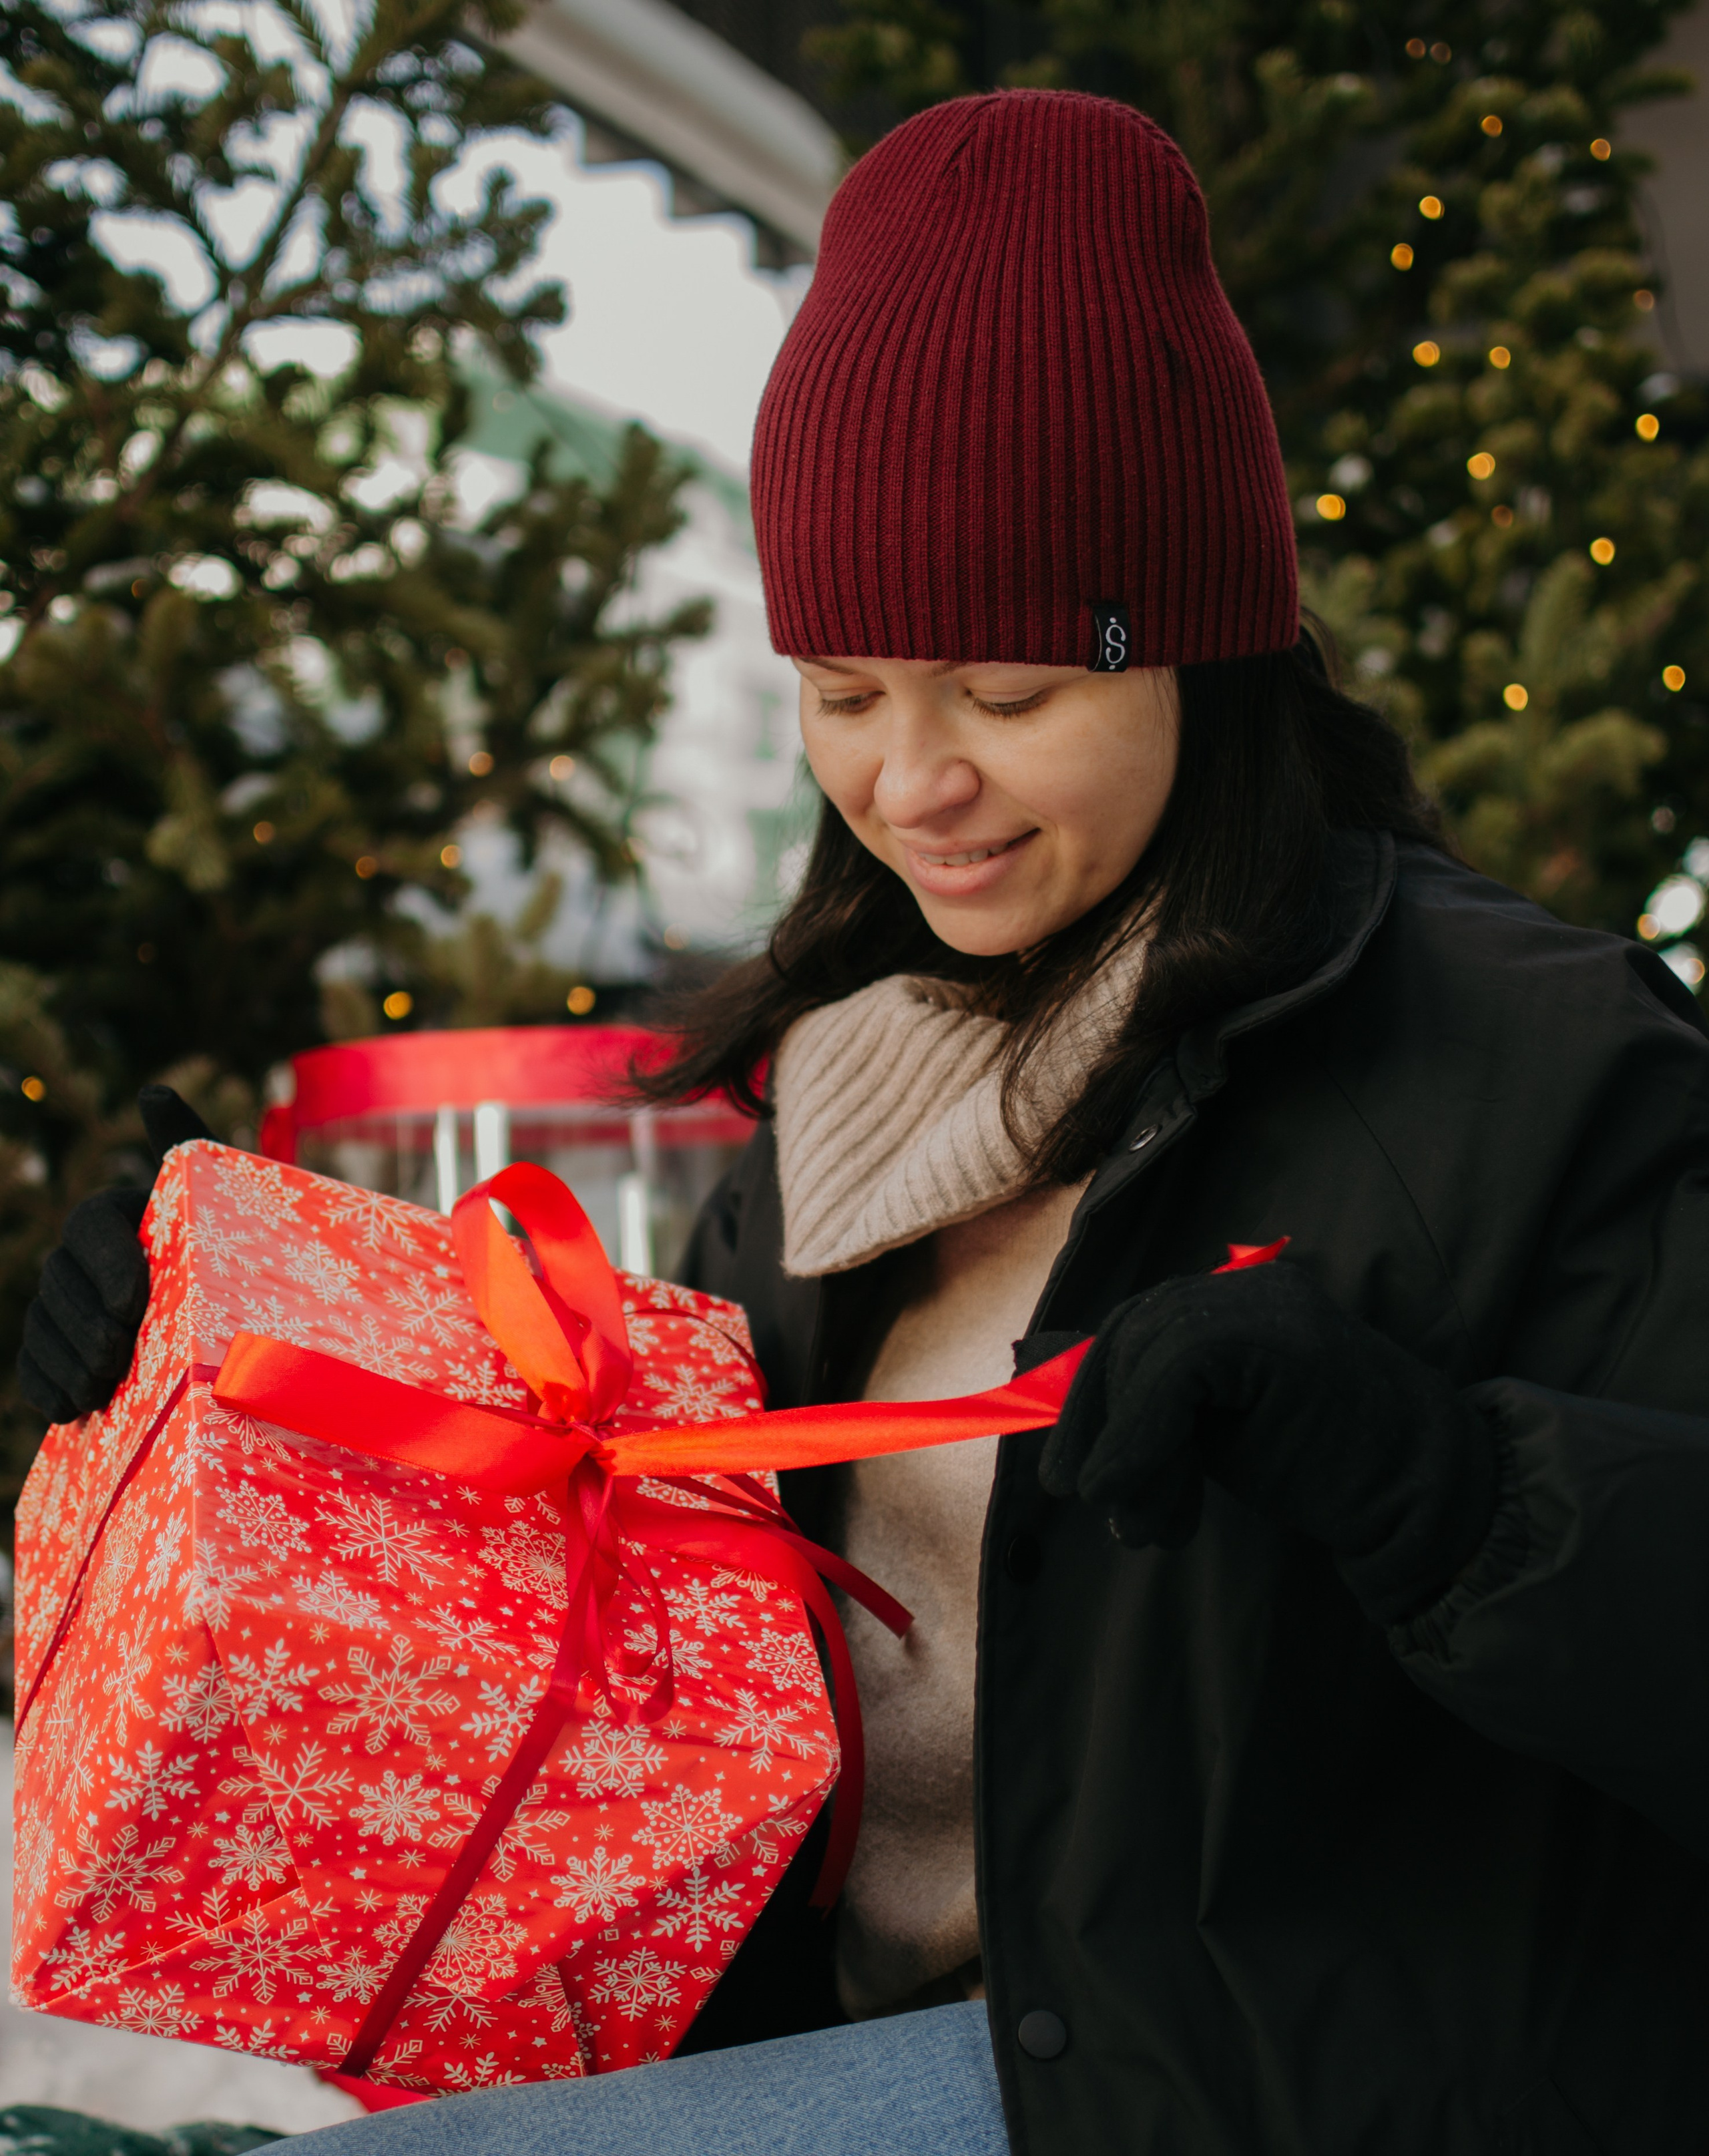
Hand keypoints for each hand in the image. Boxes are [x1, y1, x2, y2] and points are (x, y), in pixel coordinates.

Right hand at [17, 1086, 213, 1422]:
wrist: (234, 1302)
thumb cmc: (229, 1238)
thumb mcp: (217, 1192)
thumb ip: (187, 1143)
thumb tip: (153, 1091)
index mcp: (117, 1213)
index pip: (92, 1226)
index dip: (107, 1265)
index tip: (136, 1302)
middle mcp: (82, 1256)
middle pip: (61, 1283)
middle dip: (85, 1323)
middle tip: (118, 1358)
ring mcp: (65, 1304)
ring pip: (44, 1325)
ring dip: (66, 1359)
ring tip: (99, 1389)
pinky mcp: (59, 1349)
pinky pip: (35, 1366)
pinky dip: (47, 1387)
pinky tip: (69, 1409)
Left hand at [1039, 1262, 1496, 1623]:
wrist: (1424, 1497)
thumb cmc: (1325, 1469)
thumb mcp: (1214, 1432)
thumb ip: (1146, 1405)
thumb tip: (1038, 1380)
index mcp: (1231, 1300)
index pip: (1131, 1331)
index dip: (1090, 1399)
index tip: (1074, 1471)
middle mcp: (1243, 1287)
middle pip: (1126, 1336)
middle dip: (1095, 1424)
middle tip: (1094, 1502)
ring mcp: (1261, 1304)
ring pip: (1141, 1358)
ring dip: (1123, 1452)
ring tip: (1140, 1523)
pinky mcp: (1272, 1336)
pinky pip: (1170, 1377)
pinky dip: (1138, 1442)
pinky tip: (1137, 1498)